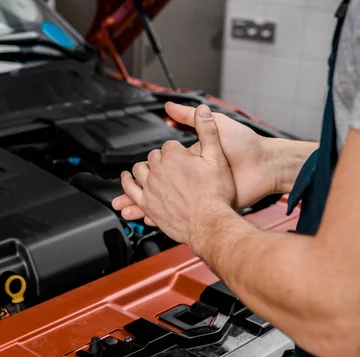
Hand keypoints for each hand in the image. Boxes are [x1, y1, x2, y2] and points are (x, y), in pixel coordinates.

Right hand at [113, 102, 276, 223]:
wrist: (265, 165)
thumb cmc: (244, 145)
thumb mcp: (215, 125)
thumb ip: (191, 118)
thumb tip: (168, 107)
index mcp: (192, 159)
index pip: (162, 166)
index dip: (146, 169)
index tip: (131, 173)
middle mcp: (192, 177)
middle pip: (158, 184)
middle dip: (138, 189)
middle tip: (124, 190)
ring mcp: (198, 192)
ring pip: (164, 200)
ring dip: (142, 204)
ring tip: (124, 208)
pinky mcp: (206, 204)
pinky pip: (179, 213)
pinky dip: (161, 216)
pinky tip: (145, 218)